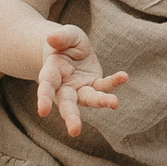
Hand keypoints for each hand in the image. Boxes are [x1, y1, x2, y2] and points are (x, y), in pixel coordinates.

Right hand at [35, 23, 126, 137]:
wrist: (68, 49)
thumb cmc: (62, 43)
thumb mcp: (63, 34)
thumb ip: (60, 36)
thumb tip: (52, 38)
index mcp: (50, 73)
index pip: (47, 86)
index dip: (44, 98)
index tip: (42, 111)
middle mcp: (64, 86)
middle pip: (66, 103)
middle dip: (70, 116)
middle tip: (75, 131)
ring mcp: (80, 89)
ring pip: (88, 100)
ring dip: (100, 102)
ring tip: (114, 103)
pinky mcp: (95, 85)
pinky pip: (104, 85)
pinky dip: (113, 82)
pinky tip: (124, 76)